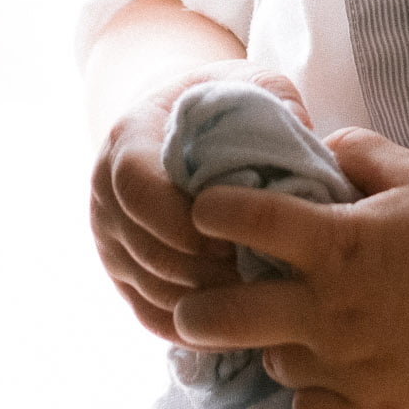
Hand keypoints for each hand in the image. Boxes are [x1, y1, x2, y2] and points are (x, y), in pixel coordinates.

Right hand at [89, 62, 313, 341]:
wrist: (175, 125)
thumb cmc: (219, 104)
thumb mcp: (247, 82)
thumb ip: (273, 96)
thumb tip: (303, 131)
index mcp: (128, 139)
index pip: (136, 187)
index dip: (182, 219)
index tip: (234, 234)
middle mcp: (105, 194)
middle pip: (146, 250)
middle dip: (205, 270)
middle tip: (262, 276)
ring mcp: (110, 239)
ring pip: (151, 290)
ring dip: (206, 302)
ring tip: (260, 298)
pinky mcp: (125, 275)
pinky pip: (151, 315)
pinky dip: (195, 327)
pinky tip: (241, 323)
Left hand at [170, 130, 408, 408]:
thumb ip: (351, 152)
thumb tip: (309, 146)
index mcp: (339, 244)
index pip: (244, 221)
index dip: (213, 210)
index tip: (206, 210)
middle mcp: (334, 310)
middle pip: (221, 319)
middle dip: (197, 309)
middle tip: (200, 298)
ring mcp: (353, 365)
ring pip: (271, 365)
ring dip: (274, 344)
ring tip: (297, 326)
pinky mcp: (377, 406)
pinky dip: (311, 390)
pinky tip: (330, 364)